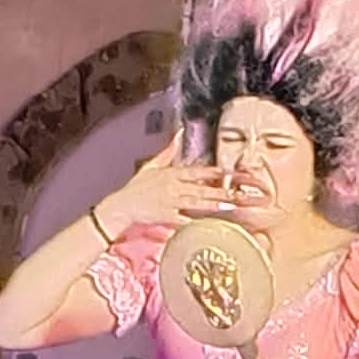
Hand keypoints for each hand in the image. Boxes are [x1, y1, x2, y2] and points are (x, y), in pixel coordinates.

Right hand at [94, 132, 234, 237]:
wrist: (122, 205)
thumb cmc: (136, 188)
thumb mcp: (151, 165)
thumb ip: (168, 151)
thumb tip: (179, 133)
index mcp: (171, 174)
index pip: (195, 171)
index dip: (211, 172)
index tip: (226, 172)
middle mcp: (173, 187)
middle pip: (200, 188)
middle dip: (219, 191)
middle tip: (236, 193)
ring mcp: (170, 202)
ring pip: (196, 202)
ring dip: (213, 204)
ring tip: (229, 206)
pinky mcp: (165, 215)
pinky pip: (183, 219)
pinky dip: (195, 222)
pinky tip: (208, 225)